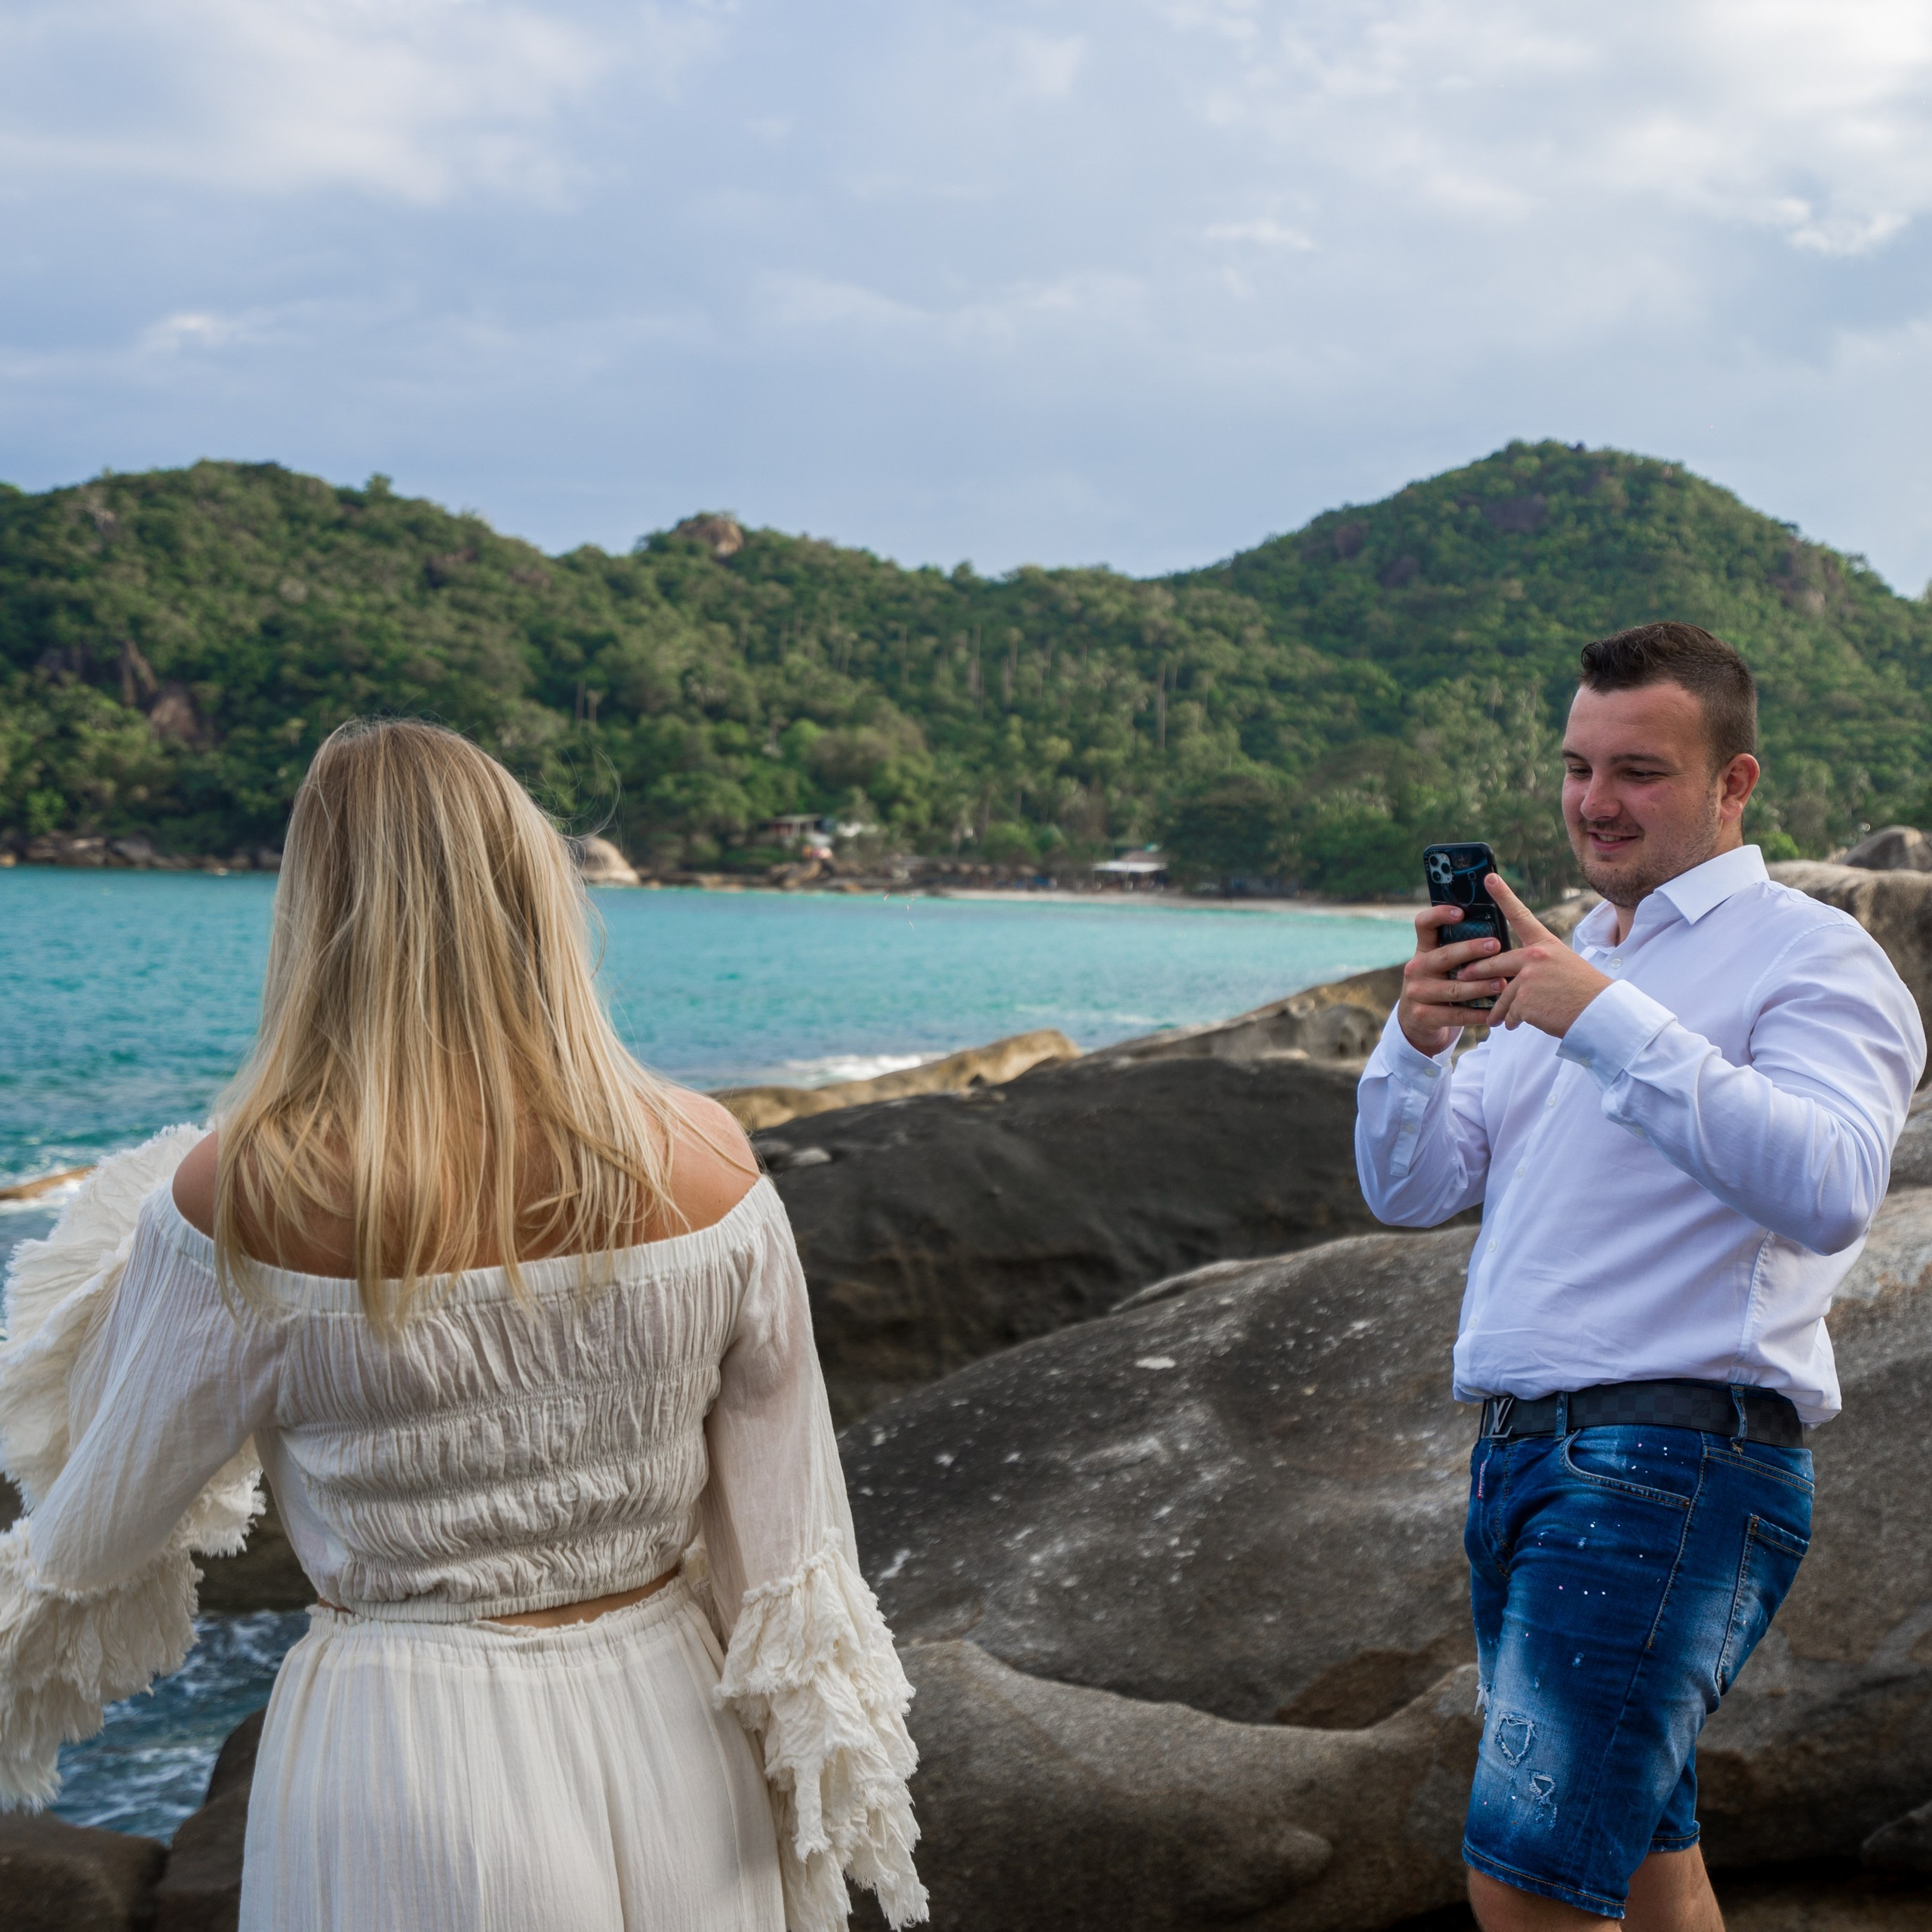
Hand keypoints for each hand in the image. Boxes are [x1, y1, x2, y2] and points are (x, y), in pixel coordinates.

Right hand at [1397, 902, 1506, 1056]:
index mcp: (1423, 950)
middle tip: (1496, 945)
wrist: (1416, 1023)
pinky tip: (1494, 1013)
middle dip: (1471, 950)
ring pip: (1454, 989)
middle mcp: (1416, 969)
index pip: (1423, 924)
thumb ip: (1459, 952)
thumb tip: (1496, 936)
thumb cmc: (1441, 987)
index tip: (1461, 912)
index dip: (1439, 915)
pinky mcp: (1423, 1016)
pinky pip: (1455, 1015)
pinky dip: (1477, 1014)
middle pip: (1444, 956)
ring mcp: (1417, 993)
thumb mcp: (1441, 967)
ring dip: (1480, 986)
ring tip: (1502, 983)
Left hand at [1483, 876, 1612, 1038]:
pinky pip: (1510, 1013)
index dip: (1504, 895)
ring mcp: (1528, 978)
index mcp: (1546, 945)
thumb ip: (1537, 966)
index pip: (1521, 916)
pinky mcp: (1525, 1001)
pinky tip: (1516, 1025)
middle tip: (1462, 975)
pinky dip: (1511, 1021)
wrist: (1600, 1013)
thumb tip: (1510, 978)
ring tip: (1496, 1020)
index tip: (1489, 877)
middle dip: (1476, 972)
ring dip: (1498, 1010)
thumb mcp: (1563, 967)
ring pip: (1502, 995)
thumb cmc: (1584, 992)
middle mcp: (1535, 957)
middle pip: (1495, 963)